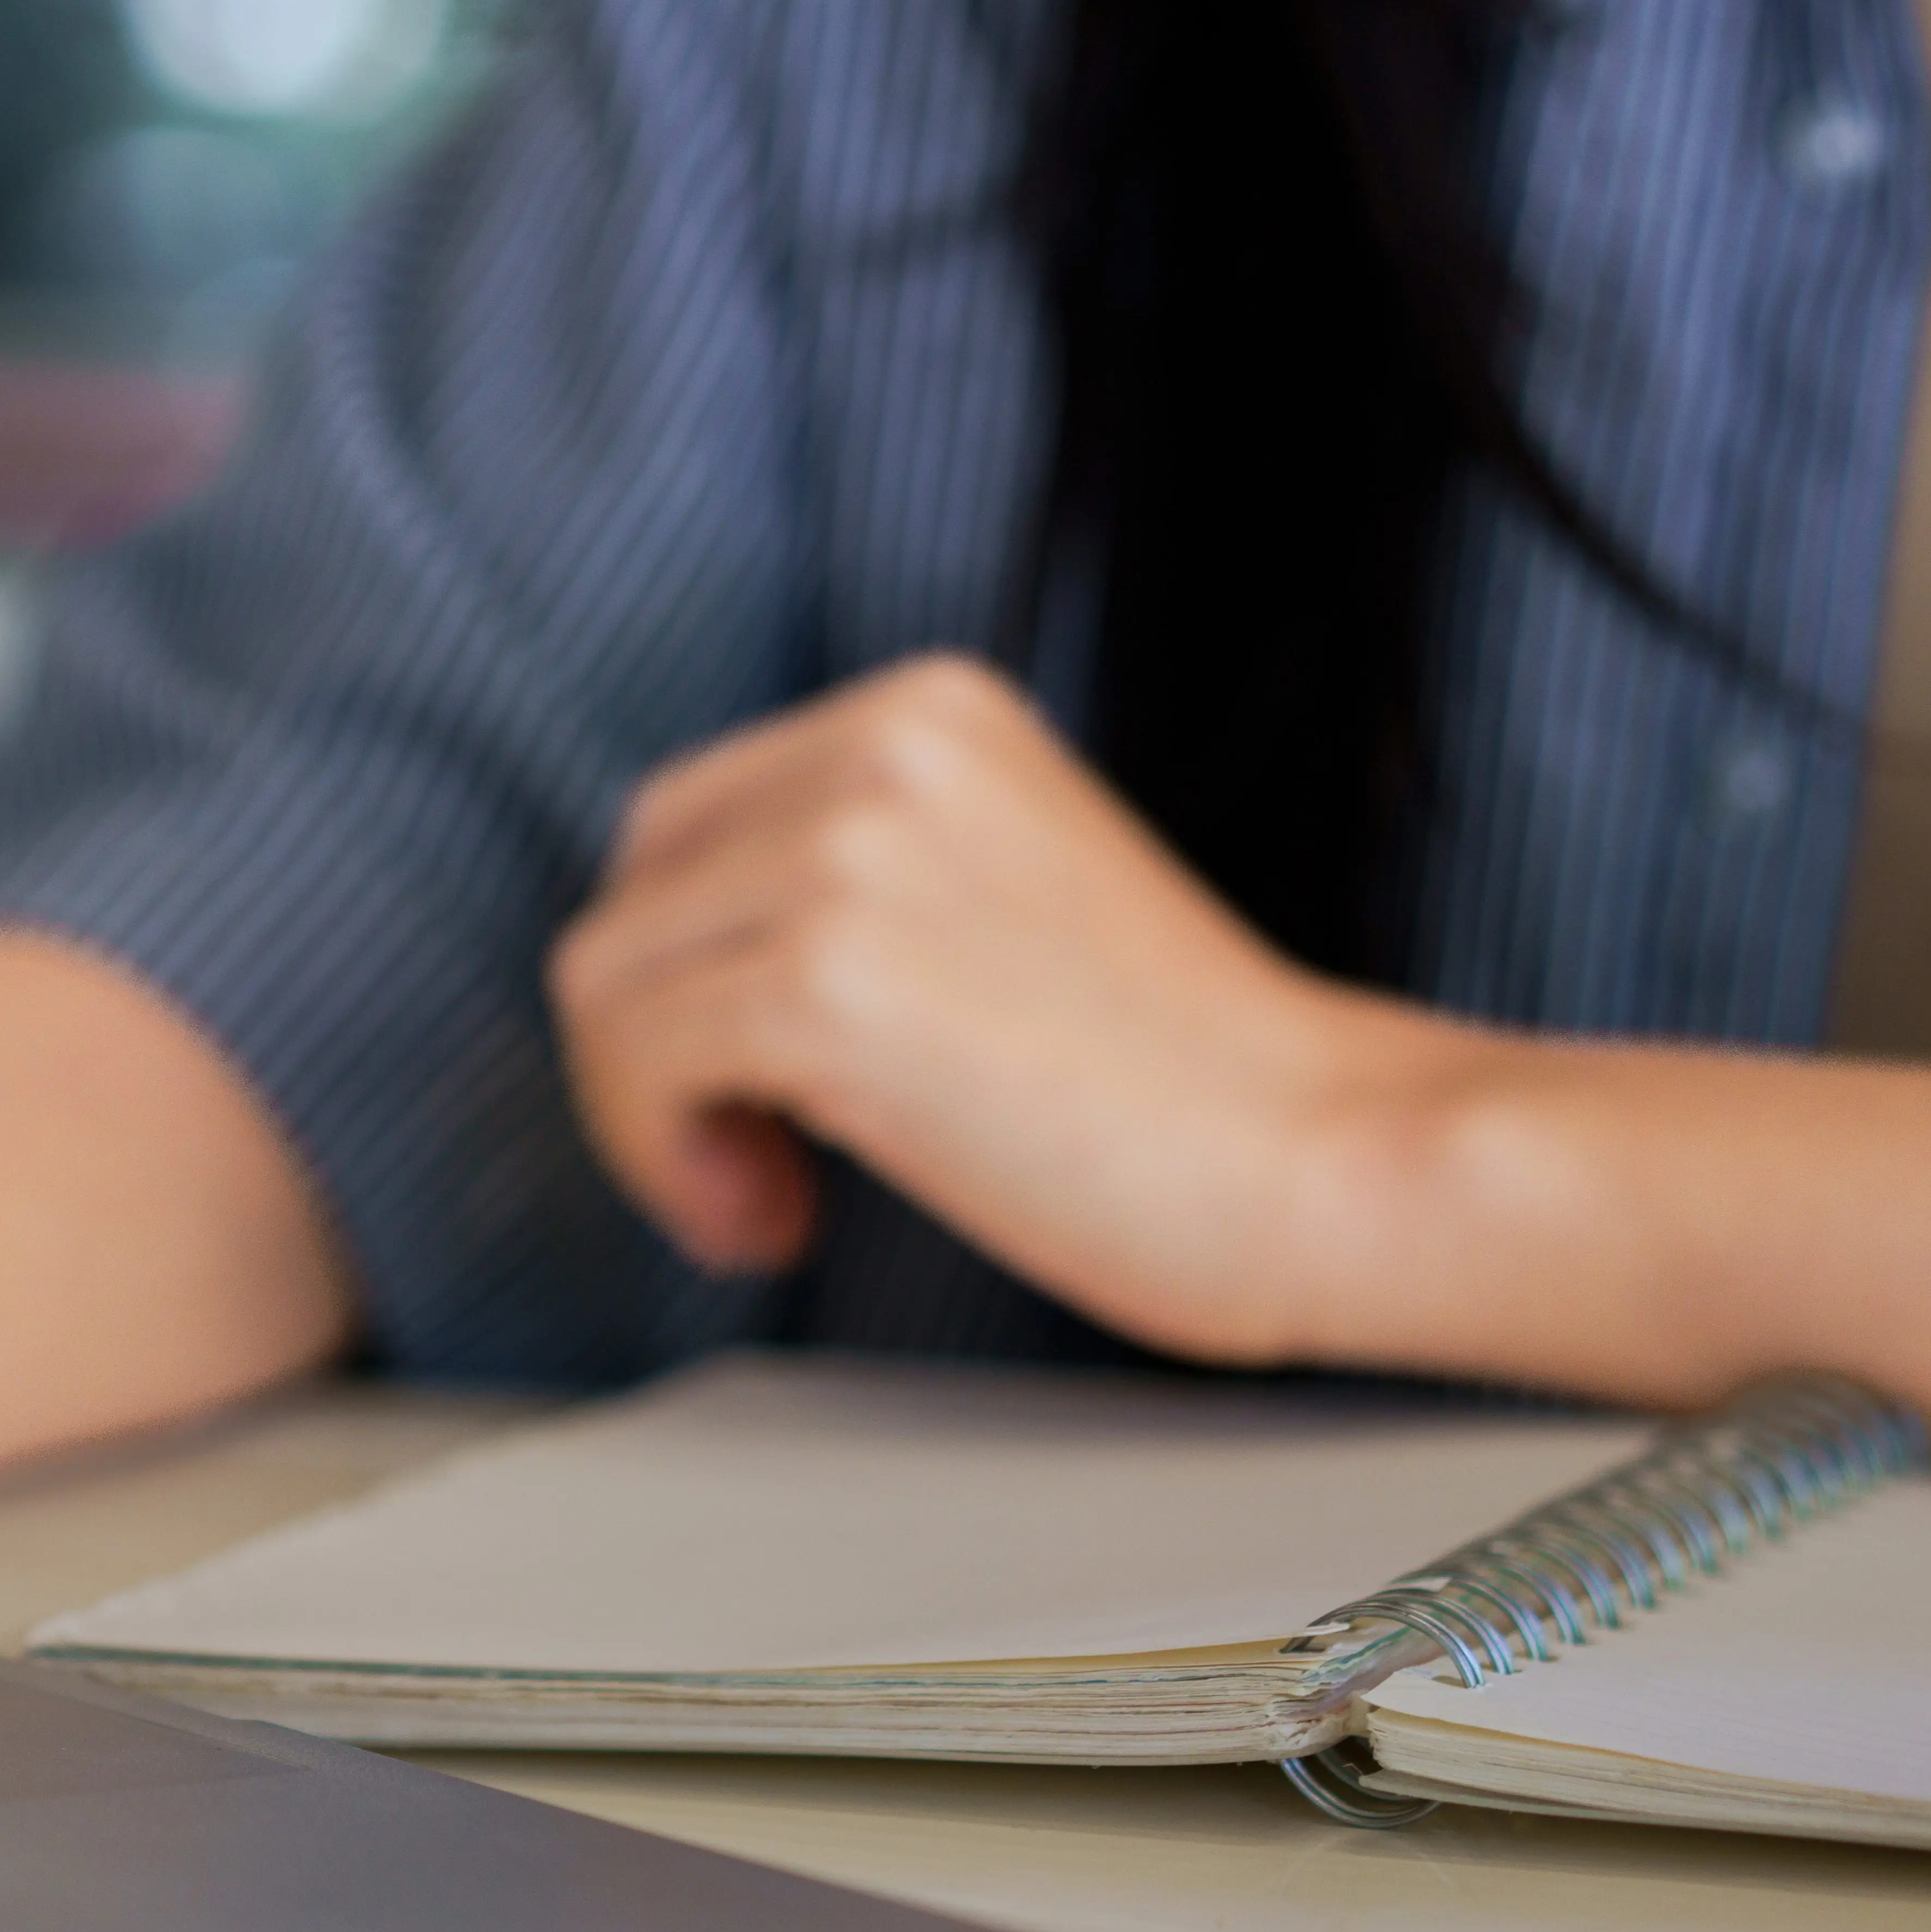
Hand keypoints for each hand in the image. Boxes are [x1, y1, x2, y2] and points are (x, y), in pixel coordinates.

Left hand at [546, 655, 1464, 1361]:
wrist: (1325, 1156)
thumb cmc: (1175, 1078)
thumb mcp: (989, 896)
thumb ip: (854, 885)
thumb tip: (676, 966)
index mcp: (925, 710)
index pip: (682, 829)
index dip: (686, 977)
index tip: (764, 1094)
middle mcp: (881, 746)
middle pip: (630, 896)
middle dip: (651, 1045)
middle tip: (757, 1162)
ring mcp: (850, 854)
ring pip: (605, 982)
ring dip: (654, 1119)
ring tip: (772, 1199)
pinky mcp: (827, 979)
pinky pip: (637, 1060)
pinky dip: (664, 1160)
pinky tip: (771, 1221)